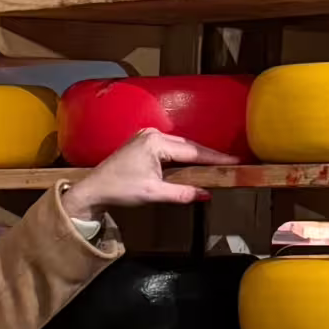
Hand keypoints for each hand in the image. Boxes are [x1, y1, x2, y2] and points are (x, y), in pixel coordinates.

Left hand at [63, 128, 238, 221]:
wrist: (93, 189)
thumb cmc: (119, 190)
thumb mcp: (153, 193)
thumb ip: (182, 193)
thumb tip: (206, 194)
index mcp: (155, 143)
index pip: (193, 152)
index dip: (215, 158)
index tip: (235, 162)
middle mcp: (152, 134)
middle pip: (188, 146)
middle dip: (209, 155)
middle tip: (231, 163)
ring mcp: (146, 136)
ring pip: (180, 145)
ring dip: (196, 155)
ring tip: (217, 163)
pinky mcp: (142, 142)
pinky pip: (170, 147)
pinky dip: (183, 155)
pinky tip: (194, 161)